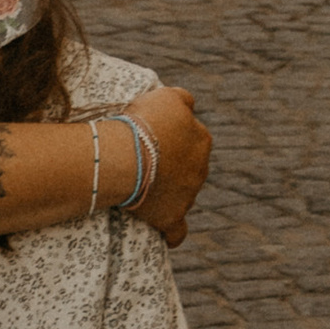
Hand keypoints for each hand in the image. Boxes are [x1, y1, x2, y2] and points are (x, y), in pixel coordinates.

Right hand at [129, 87, 210, 242]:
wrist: (128, 155)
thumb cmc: (145, 122)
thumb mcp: (167, 96)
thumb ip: (183, 99)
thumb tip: (190, 106)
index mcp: (202, 140)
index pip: (193, 139)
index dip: (172, 138)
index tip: (151, 137)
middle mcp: (200, 170)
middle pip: (188, 169)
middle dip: (171, 165)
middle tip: (143, 160)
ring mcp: (188, 196)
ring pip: (182, 195)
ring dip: (167, 192)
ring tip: (141, 187)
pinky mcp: (172, 218)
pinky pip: (177, 231)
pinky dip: (173, 232)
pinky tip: (165, 230)